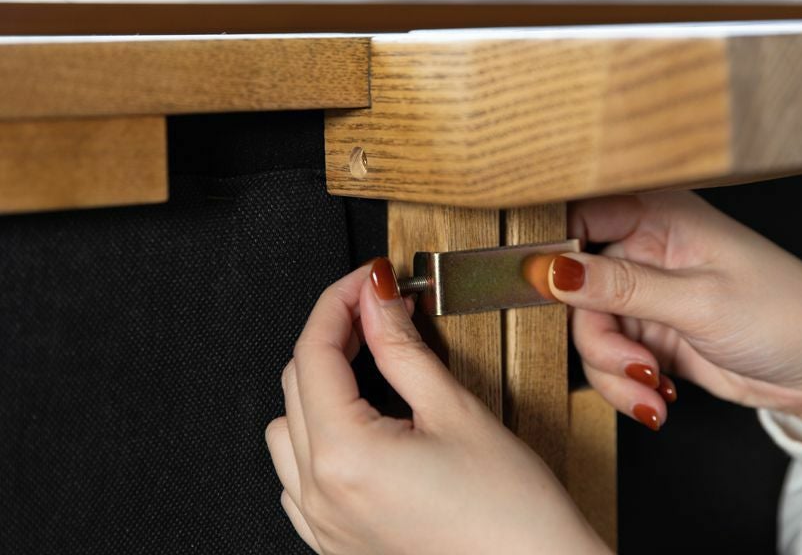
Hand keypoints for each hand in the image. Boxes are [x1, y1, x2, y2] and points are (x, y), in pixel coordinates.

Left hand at [265, 259, 607, 554]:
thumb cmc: (510, 515)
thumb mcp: (456, 411)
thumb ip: (402, 348)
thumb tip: (379, 300)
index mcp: (345, 457)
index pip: (314, 351)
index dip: (341, 300)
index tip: (370, 278)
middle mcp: (321, 495)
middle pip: (296, 383)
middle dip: (334, 334)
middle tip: (379, 307)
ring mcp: (324, 526)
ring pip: (286, 430)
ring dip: (318, 387)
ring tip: (366, 367)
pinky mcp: (336, 544)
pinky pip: (296, 480)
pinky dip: (317, 439)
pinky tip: (359, 426)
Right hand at [553, 192, 801, 440]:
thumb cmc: (786, 314)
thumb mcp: (700, 301)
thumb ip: (621, 286)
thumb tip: (554, 269)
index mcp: (659, 214)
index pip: (579, 216)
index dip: (553, 251)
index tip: (543, 290)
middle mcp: (646, 249)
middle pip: (576, 288)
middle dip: (600, 337)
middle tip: (634, 365)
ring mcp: (648, 294)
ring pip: (590, 330)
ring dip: (615, 370)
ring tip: (654, 391)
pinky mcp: (651, 333)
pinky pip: (611, 359)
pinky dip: (627, 384)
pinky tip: (660, 397)